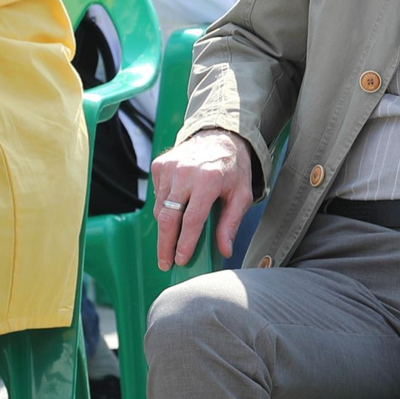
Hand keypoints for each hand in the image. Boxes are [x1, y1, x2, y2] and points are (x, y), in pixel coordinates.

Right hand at [150, 128, 255, 271]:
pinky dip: (164, 209)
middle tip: (165, 263)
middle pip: (168, 217)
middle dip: (165, 244)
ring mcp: (169, 167)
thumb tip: (224, 250)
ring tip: (172, 242)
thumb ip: (231, 223)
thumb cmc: (232, 168)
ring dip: (165, 229)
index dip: (184, 243)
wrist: (219, 135)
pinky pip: (158, 196)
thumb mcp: (241, 195)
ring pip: (160, 209)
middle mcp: (185, 172)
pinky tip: (176, 211)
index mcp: (208, 179)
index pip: (191, 219)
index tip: (180, 260)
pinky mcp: (160, 165)